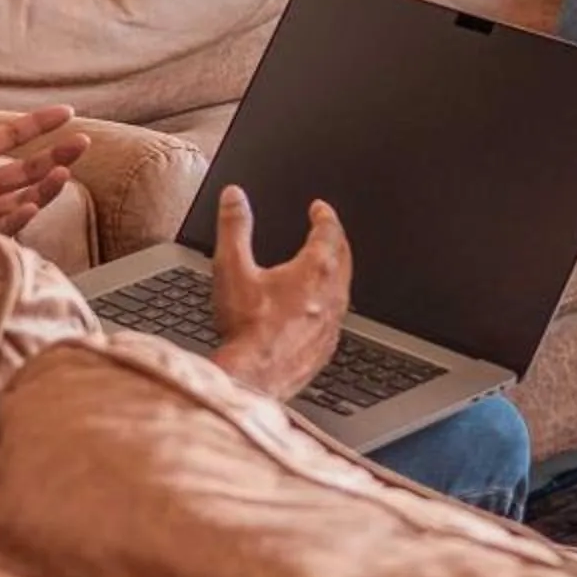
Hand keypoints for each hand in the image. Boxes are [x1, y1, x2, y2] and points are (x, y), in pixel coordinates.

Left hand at [0, 105, 90, 236]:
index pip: (8, 136)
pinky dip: (17, 220)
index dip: (38, 123)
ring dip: (44, 188)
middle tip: (83, 142)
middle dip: (56, 155)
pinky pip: (0, 230)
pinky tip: (32, 208)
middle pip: (24, 171)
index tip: (69, 112)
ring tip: (64, 173)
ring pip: (20, 201)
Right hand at [208, 185, 351, 401]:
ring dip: (336, 272)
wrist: (253, 378)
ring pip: (343, 289)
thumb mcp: (232, 268)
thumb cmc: (245, 328)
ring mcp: (332, 325)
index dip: (325, 216)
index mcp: (314, 271)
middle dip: (336, 240)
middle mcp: (331, 297)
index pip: (329, 233)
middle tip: (328, 231)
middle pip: (344, 259)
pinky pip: (336, 318)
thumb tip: (235, 198)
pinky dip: (330, 304)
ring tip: (326, 266)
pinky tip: (318, 309)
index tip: (320, 209)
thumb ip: (234, 227)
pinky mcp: (326, 349)